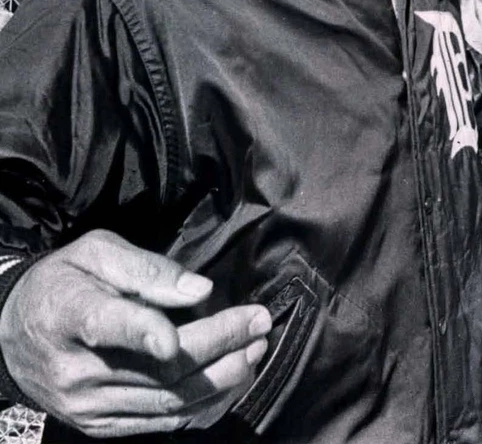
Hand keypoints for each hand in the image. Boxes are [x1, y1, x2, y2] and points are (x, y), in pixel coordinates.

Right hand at [0, 229, 270, 436]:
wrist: (12, 333)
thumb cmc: (63, 281)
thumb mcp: (95, 252)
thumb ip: (145, 268)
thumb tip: (199, 290)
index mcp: (70, 313)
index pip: (110, 324)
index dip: (147, 330)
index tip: (186, 326)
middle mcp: (78, 369)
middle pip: (160, 366)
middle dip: (221, 344)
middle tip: (260, 323)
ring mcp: (89, 405)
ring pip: (168, 400)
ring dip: (222, 377)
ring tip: (256, 349)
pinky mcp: (100, 425)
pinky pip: (161, 421)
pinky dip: (203, 406)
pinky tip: (230, 381)